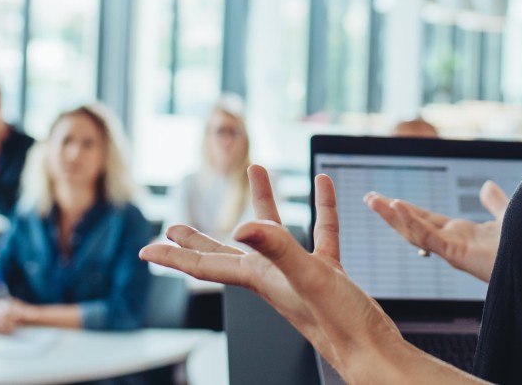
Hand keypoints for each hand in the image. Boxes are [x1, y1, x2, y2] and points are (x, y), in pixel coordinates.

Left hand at [140, 166, 404, 380]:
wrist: (374, 349)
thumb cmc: (340, 325)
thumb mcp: (307, 278)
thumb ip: (278, 251)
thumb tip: (244, 227)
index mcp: (260, 279)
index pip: (206, 265)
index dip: (175, 256)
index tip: (147, 249)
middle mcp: (273, 276)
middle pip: (226, 253)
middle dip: (199, 239)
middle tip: (174, 227)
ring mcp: (300, 274)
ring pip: (274, 234)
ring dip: (264, 204)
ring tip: (257, 172)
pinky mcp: (328, 273)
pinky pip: (320, 233)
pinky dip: (321, 208)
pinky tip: (324, 186)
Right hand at [365, 180, 509, 282]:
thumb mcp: (508, 215)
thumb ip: (495, 202)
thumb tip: (486, 185)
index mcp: (461, 235)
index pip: (426, 220)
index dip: (407, 210)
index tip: (387, 199)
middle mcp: (453, 243)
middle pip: (414, 225)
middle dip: (391, 212)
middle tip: (369, 197)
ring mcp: (453, 250)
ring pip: (415, 232)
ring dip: (393, 216)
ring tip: (373, 200)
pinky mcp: (457, 254)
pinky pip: (429, 238)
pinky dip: (412, 222)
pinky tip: (398, 207)